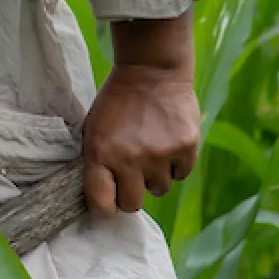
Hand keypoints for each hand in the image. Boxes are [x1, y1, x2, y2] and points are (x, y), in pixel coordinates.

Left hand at [83, 12, 200, 213]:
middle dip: (130, 194)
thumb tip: (101, 196)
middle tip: (132, 177)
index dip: (105, 207)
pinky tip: (168, 144)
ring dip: (155, 177)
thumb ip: (96, 162)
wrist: (151, 70)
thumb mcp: (93, 130)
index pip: (101, 204)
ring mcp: (160, 155)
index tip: (108, 202)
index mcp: (100, 155)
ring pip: (159, 190)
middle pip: (132, 205)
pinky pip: (181, 174)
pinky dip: (175, 165)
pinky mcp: (186, 147)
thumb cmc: (117, 103)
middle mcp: (130, 159)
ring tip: (151, 152)